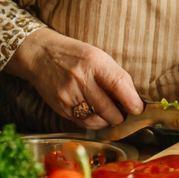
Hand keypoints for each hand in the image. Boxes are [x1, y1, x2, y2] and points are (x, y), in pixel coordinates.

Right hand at [7, 27, 143, 130]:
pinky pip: (82, 122)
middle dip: (121, 115)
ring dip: (108, 121)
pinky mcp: (60, 107)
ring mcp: (68, 95)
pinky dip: (93, 122)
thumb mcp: (97, 56)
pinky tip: (96, 115)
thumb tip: (132, 98)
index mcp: (95, 62)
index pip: (119, 84)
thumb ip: (113, 75)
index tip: (138, 108)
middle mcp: (81, 79)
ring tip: (111, 115)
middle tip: (125, 113)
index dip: (132, 100)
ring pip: (96, 119)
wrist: (40, 55)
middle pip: (108, 108)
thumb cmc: (74, 55)